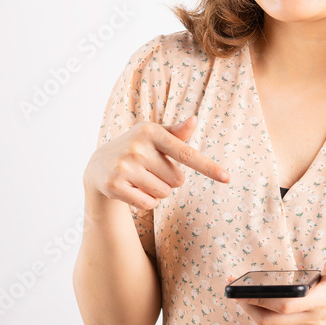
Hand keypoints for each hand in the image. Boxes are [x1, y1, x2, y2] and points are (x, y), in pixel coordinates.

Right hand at [83, 116, 229, 210]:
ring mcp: (124, 166)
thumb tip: (194, 119)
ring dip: (157, 192)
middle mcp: (137, 146)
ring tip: (141, 179)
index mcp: (151, 131)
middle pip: (177, 180)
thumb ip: (176, 133)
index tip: (227, 177)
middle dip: (168, 180)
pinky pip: (148, 204)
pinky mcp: (114, 184)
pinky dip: (146, 202)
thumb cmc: (137, 148)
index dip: (208, 167)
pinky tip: (133, 190)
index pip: (186, 153)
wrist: (99, 164)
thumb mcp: (154, 136)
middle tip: (150, 170)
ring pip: (163, 193)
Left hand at [229, 254, 325, 324]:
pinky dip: (265, 322)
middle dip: (248, 308)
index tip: (241, 289)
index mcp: (319, 303)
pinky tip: (258, 307)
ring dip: (254, 315)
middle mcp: (313, 322)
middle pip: (270, 321)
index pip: (282, 305)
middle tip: (235, 292)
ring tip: (243, 298)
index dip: (258, 299)